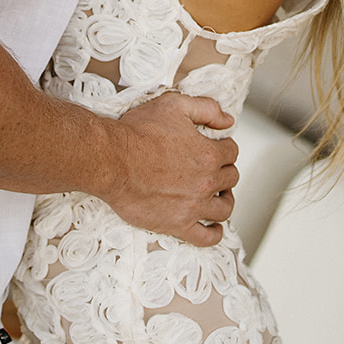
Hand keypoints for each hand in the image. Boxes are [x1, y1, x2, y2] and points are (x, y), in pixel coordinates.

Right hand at [105, 93, 237, 245]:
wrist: (111, 160)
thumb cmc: (137, 132)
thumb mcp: (174, 106)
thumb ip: (206, 109)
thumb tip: (228, 121)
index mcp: (208, 153)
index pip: (231, 152)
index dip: (224, 147)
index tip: (216, 148)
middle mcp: (206, 182)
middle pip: (230, 179)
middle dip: (224, 171)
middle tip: (214, 169)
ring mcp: (193, 206)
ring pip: (224, 208)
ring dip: (224, 200)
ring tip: (218, 196)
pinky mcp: (178, 225)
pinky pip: (207, 238)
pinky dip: (215, 234)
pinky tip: (213, 227)